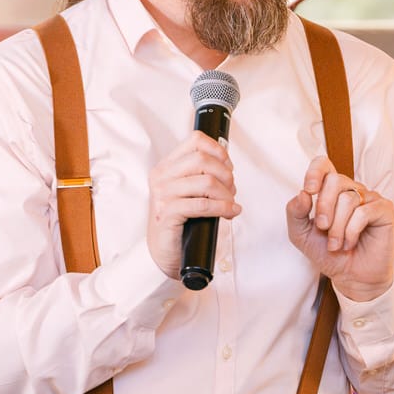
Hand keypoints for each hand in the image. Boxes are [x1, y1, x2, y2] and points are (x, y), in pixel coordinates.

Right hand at [147, 131, 240, 279]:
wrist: (162, 252)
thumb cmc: (179, 223)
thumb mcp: (187, 193)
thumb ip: (200, 176)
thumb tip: (227, 166)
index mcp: (166, 167)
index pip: (195, 141)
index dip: (218, 150)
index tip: (228, 166)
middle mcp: (162, 177)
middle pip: (203, 160)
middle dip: (225, 175)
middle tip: (231, 190)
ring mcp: (163, 195)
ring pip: (206, 182)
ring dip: (226, 194)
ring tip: (230, 204)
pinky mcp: (168, 213)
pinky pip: (202, 205)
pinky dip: (222, 208)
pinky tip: (230, 213)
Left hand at [286, 157, 393, 301]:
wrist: (350, 276)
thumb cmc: (328, 254)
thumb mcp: (301, 235)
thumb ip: (295, 213)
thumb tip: (303, 193)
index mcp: (331, 191)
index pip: (323, 164)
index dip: (315, 172)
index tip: (309, 190)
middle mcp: (351, 190)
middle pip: (335, 180)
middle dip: (324, 207)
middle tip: (322, 228)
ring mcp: (369, 198)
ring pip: (348, 199)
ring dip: (337, 227)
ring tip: (336, 244)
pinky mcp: (384, 210)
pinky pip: (364, 212)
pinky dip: (352, 231)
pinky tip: (350, 243)